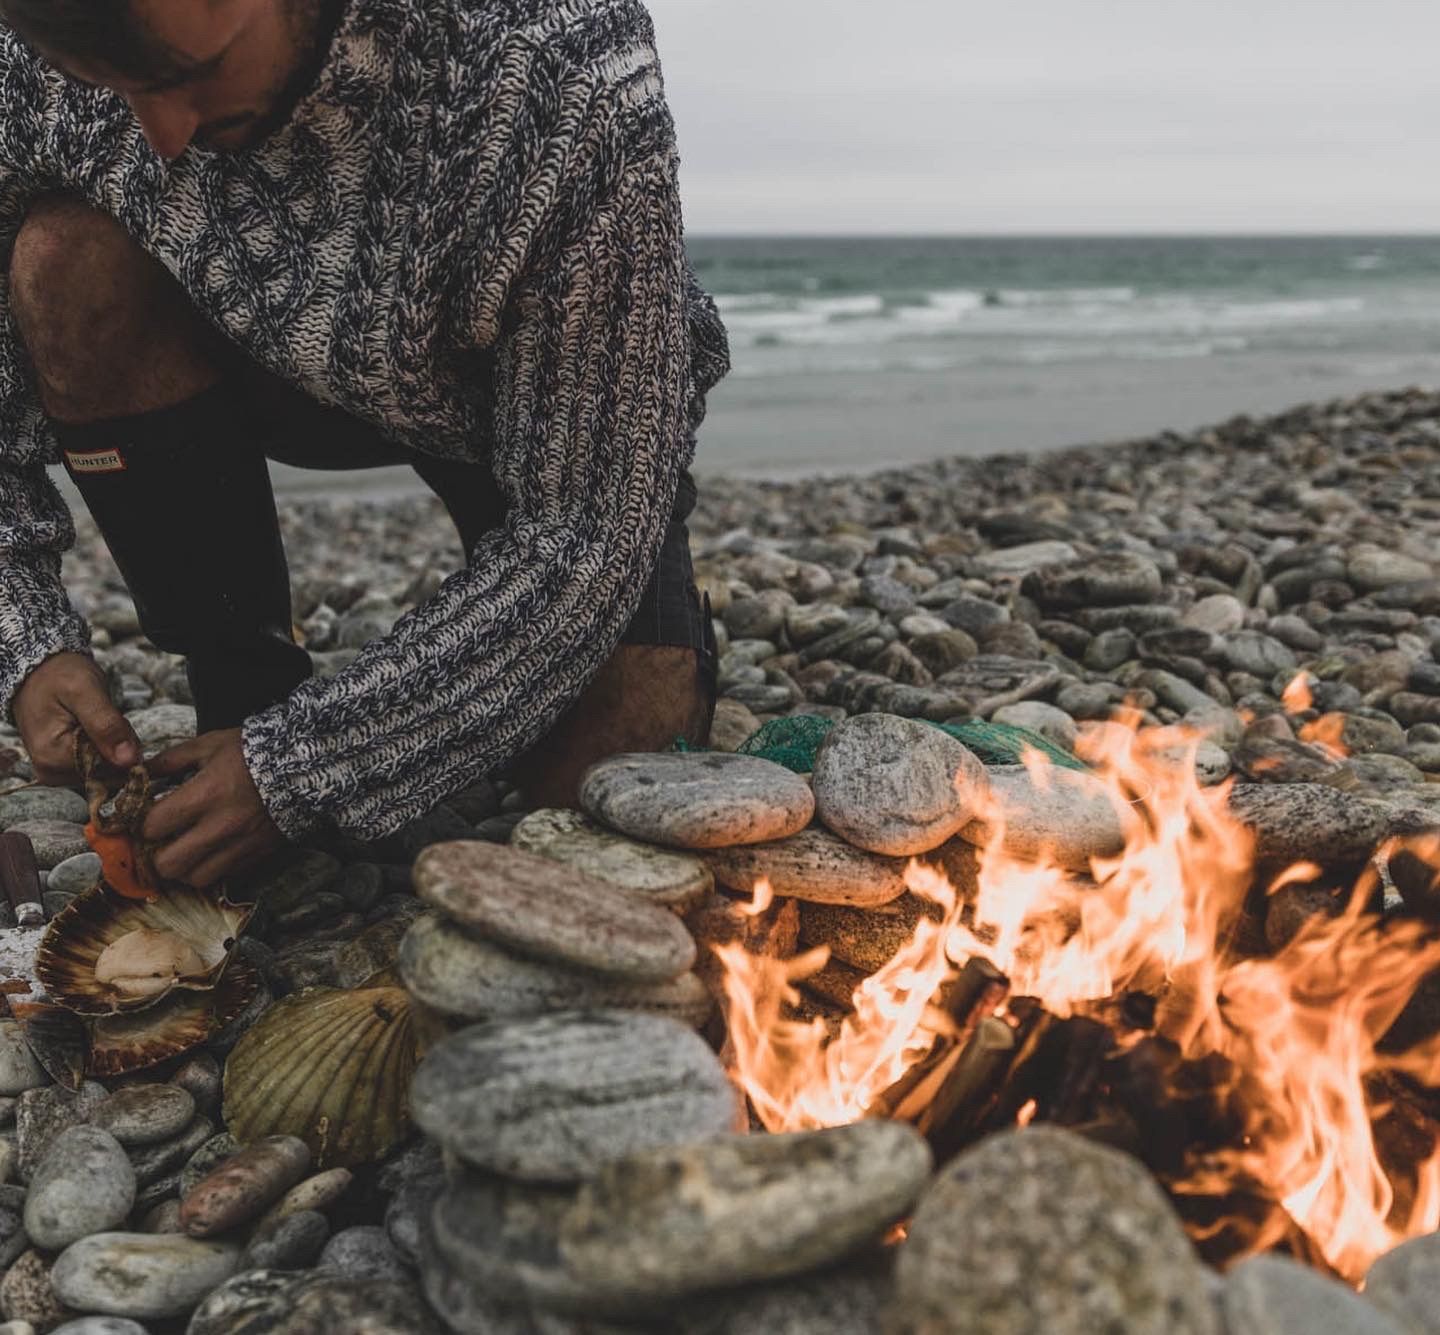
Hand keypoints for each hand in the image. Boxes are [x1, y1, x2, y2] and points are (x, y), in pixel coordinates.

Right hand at [13, 651, 139, 784]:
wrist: (40, 672)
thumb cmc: (59, 676)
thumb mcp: (86, 691)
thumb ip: (107, 725)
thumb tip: (129, 760)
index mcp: (52, 758)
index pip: (110, 769)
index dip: (126, 746)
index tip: (116, 719)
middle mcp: (51, 772)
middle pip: (109, 771)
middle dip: (120, 745)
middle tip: (108, 716)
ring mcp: (57, 772)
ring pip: (108, 769)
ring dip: (114, 745)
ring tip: (98, 719)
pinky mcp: (64, 768)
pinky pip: (99, 766)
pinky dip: (107, 747)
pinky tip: (98, 728)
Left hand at [142, 729, 285, 886]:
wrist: (303, 766)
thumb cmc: (252, 753)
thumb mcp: (208, 745)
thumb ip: (169, 760)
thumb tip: (139, 774)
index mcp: (205, 795)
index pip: (153, 826)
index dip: (143, 824)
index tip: (147, 817)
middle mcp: (220, 826)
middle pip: (169, 864)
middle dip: (156, 855)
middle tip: (159, 842)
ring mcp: (240, 844)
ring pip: (195, 878)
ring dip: (183, 867)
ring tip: (184, 850)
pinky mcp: (255, 854)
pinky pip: (223, 875)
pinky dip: (210, 868)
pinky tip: (209, 851)